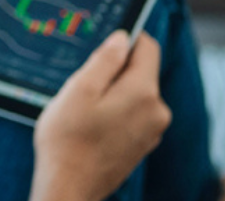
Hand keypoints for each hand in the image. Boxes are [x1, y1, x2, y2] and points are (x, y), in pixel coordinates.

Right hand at [30, 31, 171, 200]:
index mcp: (144, 92)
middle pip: (140, 72)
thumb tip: (123, 38)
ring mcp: (152, 131)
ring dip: (112, 94)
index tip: (102, 46)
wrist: (68, 189)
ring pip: (134, 95)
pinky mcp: (143, 146)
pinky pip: (132, 116)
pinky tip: (91, 128)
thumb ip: (105, 60)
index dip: (126, 39)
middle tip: (83, 88)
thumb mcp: (79, 89)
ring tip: (84, 113)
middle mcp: (157, 111)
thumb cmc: (67, 141)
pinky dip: (114, 114)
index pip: (148, 47)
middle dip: (113, 72)